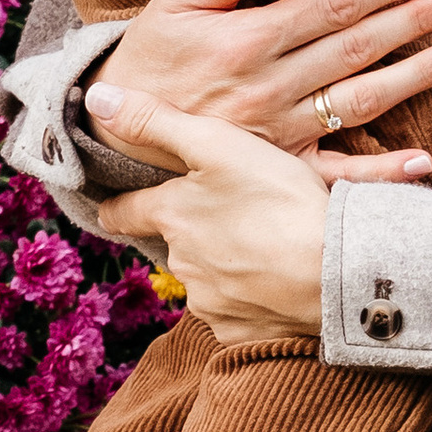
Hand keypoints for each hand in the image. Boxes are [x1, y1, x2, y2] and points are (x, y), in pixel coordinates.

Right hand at [84, 0, 431, 172]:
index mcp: (248, 39)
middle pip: (356, 47)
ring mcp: (278, 133)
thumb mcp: (176, 0)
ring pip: (359, 102)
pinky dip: (380, 172)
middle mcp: (269, 86)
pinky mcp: (277, 170)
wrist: (110, 131)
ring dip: (415, 77)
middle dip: (413, 20)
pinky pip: (335, 174)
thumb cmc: (150, 55)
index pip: (333, 4)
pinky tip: (425, 158)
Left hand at [103, 112, 337, 345]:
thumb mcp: (217, 144)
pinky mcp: (240, 332)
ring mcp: (210, 302)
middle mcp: (181, 263)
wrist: (335, 272)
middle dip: (194, 233)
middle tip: (232, 218)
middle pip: (175, 245)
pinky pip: (238, 312)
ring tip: (266, 248)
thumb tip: (95, 99)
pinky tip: (279, 282)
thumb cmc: (278, 200)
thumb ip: (156, 122)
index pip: (124, 212)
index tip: (112, 208)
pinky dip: (252, 298)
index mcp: (172, 216)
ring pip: (207, 279)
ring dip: (227, 266)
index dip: (118, 207)